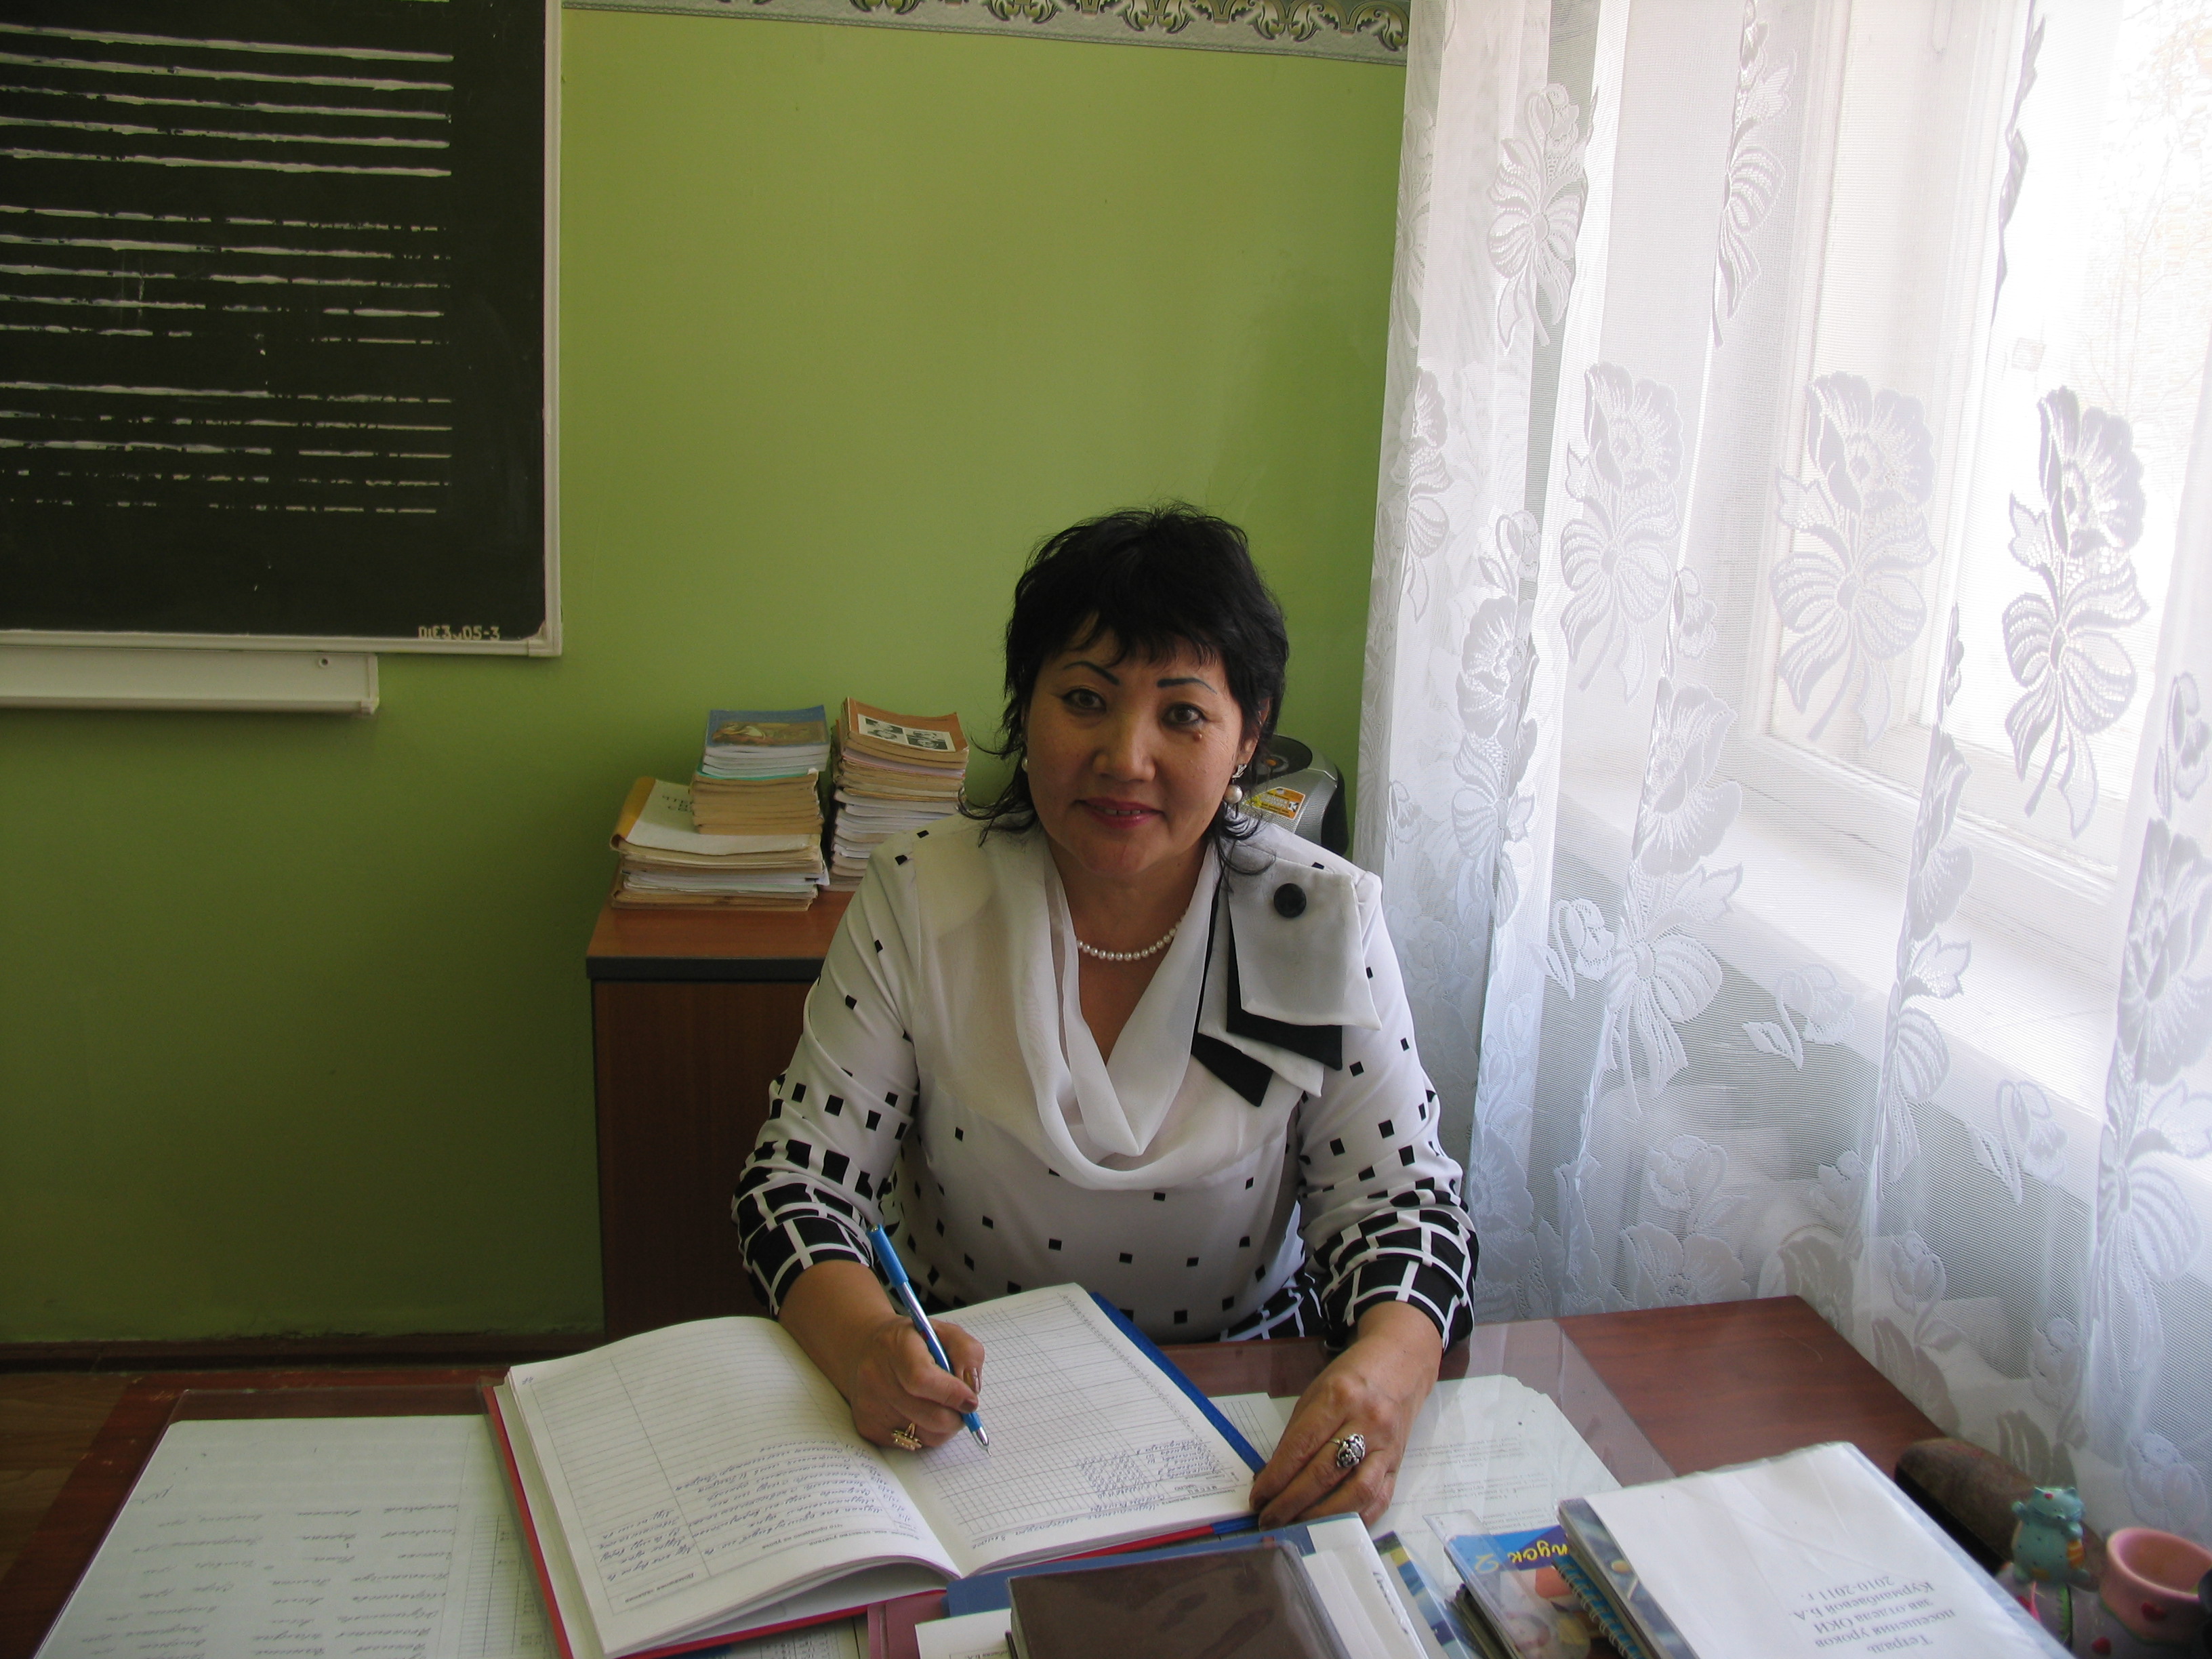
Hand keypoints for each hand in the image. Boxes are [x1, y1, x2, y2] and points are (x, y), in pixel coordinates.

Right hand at [777, 1259, 985, 1449]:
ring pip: (923, 1435)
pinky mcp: (866, 1427)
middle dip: (956, 1415)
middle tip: (962, 1406)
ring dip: (942, 1427)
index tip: (970, 1398)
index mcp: (895, 1348)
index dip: (953, 1393)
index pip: (925, 1380)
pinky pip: (909, 1444)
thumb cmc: (911, 1339)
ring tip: (941, 1407)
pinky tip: (918, 1413)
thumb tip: (973, 1387)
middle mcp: (876, 1379)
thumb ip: (967, 1352)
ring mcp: (868, 1406)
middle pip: (929, 1415)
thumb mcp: (942, 1330)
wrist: (863, 1348)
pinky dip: (923, 1434)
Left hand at [1249, 1301, 1441, 1526]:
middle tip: (1269, 1519)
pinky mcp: (1399, 1464)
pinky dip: (1354, 1518)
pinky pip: (1379, 1500)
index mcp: (1339, 1397)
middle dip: (1291, 1502)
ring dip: (1321, 1516)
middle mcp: (1366, 1421)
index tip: (1258, 1498)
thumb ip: (1297, 1434)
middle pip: (1325, 1472)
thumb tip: (1272, 1477)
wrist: (1400, 1365)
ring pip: (1355, 1492)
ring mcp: (1386, 1445)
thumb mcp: (1316, 1393)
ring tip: (1296, 1526)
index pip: (1301, 1446)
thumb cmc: (1351, 1379)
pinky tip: (1331, 1525)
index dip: (1276, 1477)